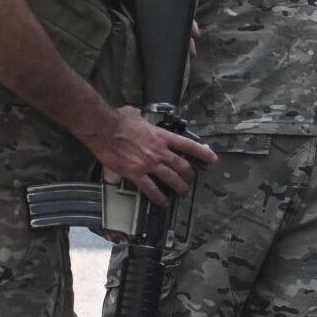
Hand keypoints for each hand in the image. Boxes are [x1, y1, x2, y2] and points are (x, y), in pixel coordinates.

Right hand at [86, 105, 213, 201]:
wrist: (103, 129)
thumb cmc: (117, 119)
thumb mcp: (134, 114)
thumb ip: (140, 118)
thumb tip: (134, 114)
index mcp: (161, 136)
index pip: (188, 145)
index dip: (202, 153)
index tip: (212, 159)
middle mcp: (159, 151)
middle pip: (182, 166)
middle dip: (190, 176)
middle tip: (191, 181)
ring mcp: (149, 163)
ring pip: (171, 179)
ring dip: (179, 188)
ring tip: (183, 194)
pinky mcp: (136, 173)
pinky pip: (151, 188)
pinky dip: (158, 197)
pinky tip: (163, 202)